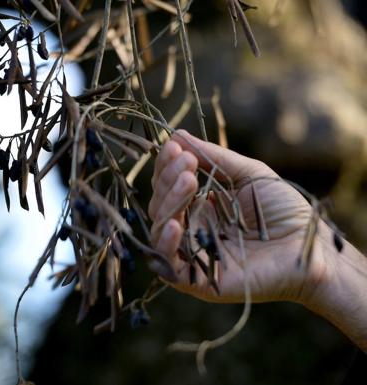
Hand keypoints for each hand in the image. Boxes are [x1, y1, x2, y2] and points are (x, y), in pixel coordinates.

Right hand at [147, 130, 327, 304]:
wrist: (313, 249)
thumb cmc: (285, 212)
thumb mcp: (249, 175)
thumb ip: (213, 157)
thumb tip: (178, 135)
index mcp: (199, 208)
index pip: (167, 187)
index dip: (166, 166)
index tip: (174, 145)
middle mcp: (191, 231)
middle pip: (160, 206)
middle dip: (168, 180)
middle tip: (187, 161)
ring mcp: (192, 255)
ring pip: (160, 230)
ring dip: (168, 203)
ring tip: (189, 181)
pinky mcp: (197, 282)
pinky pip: (169, 267)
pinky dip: (165, 244)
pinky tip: (175, 223)